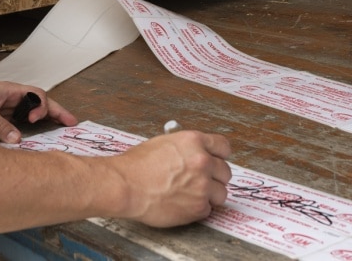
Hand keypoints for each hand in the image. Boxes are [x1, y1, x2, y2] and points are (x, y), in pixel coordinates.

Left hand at [0, 79, 77, 143]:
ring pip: (31, 116)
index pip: (36, 95)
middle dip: (56, 112)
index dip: (41, 107)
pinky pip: (19, 126)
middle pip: (39, 104)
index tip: (35, 120)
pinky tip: (34, 140)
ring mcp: (7, 111)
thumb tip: (17, 139)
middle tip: (72, 123)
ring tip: (59, 131)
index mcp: (11, 91)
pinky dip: (29, 132)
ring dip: (44, 122)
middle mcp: (11, 100)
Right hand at [114, 130, 231, 226]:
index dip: (219, 156)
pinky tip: (182, 203)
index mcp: (194, 142)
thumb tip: (193, 154)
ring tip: (191, 194)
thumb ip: (185, 149)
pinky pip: (208, 209)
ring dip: (209, 195)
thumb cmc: (136, 165)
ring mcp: (203, 186)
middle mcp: (202, 162)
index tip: (217, 161)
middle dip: (215, 177)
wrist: (126, 186)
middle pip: (225, 172)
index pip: (223, 147)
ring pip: (221, 193)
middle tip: (201, 181)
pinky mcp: (198, 207)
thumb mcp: (163, 143)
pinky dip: (198, 209)